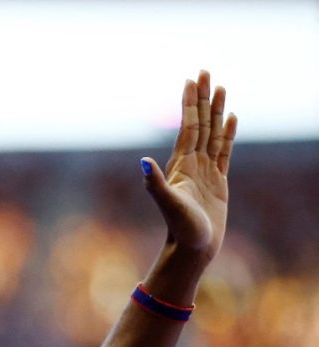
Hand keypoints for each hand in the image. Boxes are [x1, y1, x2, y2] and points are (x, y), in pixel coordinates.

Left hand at [141, 70, 236, 261]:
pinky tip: (231, 118)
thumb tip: (143, 162)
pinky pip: (224, 150)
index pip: (188, 125)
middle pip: (200, 122)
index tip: (192, 80)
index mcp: (181, 164)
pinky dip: (227, 133)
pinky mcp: (218, 180)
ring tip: (221, 88)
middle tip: (206, 72)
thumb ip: (155, 183)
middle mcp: (192, 163)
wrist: (193, 247)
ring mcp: (206, 170)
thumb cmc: (180, 228)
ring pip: (214, 133)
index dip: (190, 103)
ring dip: (217, 111)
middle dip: (203, 98)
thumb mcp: (167, 203)